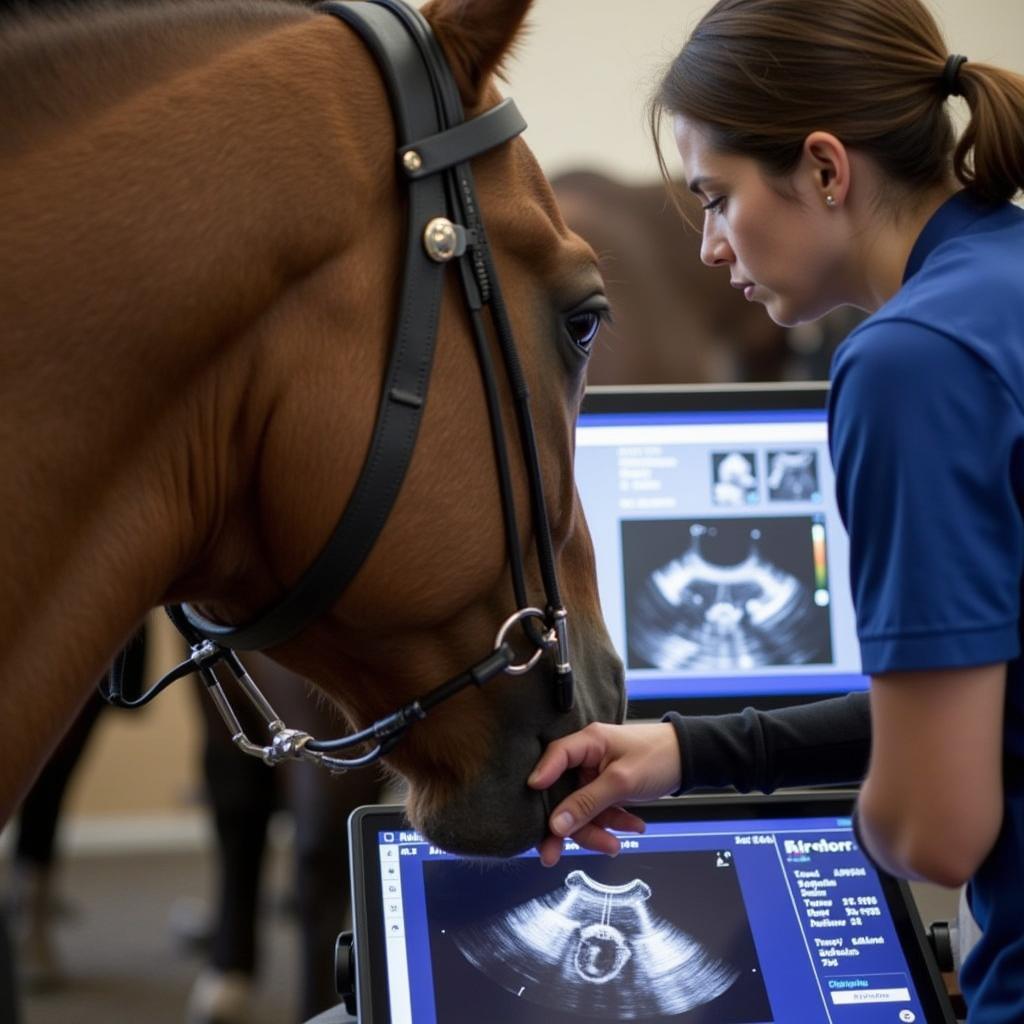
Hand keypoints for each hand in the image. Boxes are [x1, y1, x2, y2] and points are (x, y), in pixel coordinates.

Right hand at [528, 721, 681, 865]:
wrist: (690, 759)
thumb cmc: (658, 757)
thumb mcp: (621, 782)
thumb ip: (587, 804)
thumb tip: (555, 825)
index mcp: (587, 742)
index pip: (554, 757)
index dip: (540, 780)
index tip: (530, 808)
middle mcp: (586, 758)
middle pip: (562, 794)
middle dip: (566, 826)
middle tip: (554, 856)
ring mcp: (595, 774)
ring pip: (580, 809)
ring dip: (596, 830)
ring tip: (615, 845)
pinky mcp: (606, 787)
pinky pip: (599, 810)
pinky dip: (612, 823)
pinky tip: (633, 828)